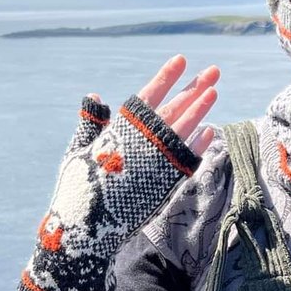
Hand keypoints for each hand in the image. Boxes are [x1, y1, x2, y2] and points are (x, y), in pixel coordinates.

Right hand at [17, 56, 219, 290]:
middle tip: (213, 71)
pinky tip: (210, 131)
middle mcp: (139, 143)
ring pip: (183, 130)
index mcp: (116, 131)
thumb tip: (95, 95)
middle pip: (172, 109)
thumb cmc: (75, 191)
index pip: (146, 96)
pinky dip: (198, 145)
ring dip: (200, 109)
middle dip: (193, 88)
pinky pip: (186, 160)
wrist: (83, 230)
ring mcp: (154, 163)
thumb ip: (90, 123)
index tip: (181, 59)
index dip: (165, 77)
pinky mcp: (163, 185)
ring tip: (215, 90)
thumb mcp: (77, 151)